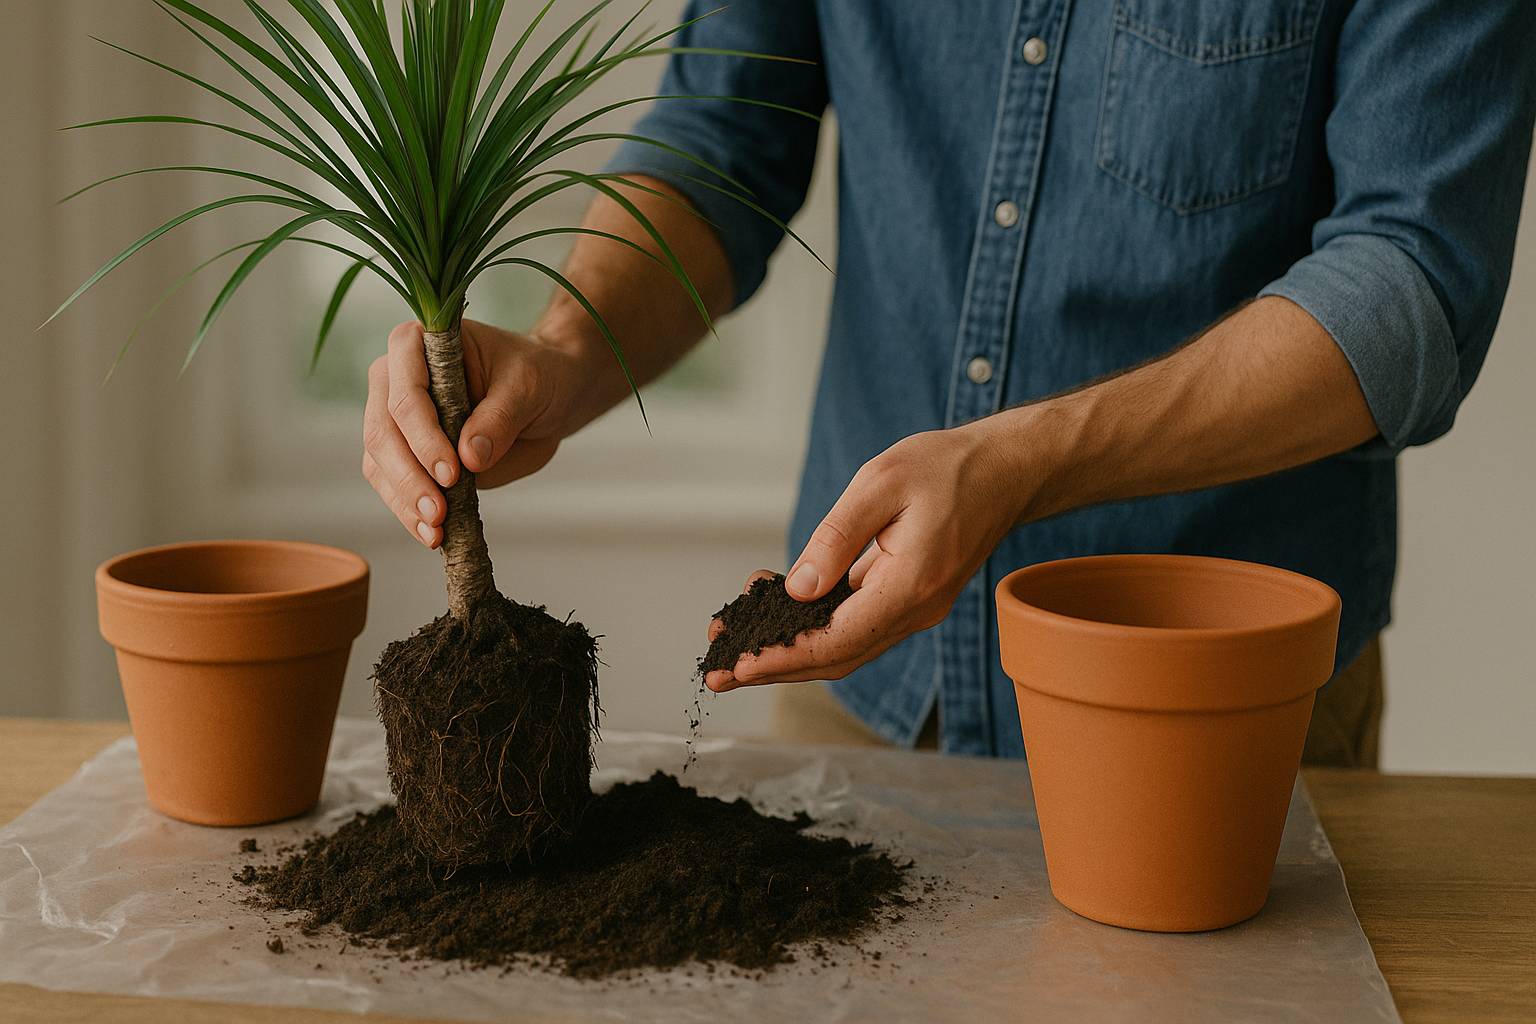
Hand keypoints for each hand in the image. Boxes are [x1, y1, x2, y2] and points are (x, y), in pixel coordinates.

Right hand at [362, 319, 597, 548]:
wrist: (547, 396)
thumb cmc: (536, 376)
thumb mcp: (529, 388)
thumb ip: (499, 418)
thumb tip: (470, 457)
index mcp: (417, 343)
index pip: (405, 391)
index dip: (423, 434)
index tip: (451, 471)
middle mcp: (393, 377)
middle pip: (382, 431)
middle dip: (409, 476)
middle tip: (438, 513)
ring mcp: (393, 417)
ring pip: (379, 462)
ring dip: (404, 501)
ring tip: (436, 532)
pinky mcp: (403, 452)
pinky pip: (392, 484)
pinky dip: (408, 512)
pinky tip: (433, 535)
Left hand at [704, 420, 1031, 690]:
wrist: (1006, 469)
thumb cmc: (946, 467)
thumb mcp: (881, 483)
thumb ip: (837, 537)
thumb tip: (797, 588)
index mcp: (909, 587)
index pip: (836, 642)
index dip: (783, 658)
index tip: (739, 666)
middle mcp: (915, 611)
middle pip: (835, 658)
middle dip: (774, 668)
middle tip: (717, 672)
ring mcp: (914, 609)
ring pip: (844, 647)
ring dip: (790, 652)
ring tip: (735, 647)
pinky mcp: (908, 598)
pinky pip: (855, 625)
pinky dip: (813, 627)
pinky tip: (776, 610)